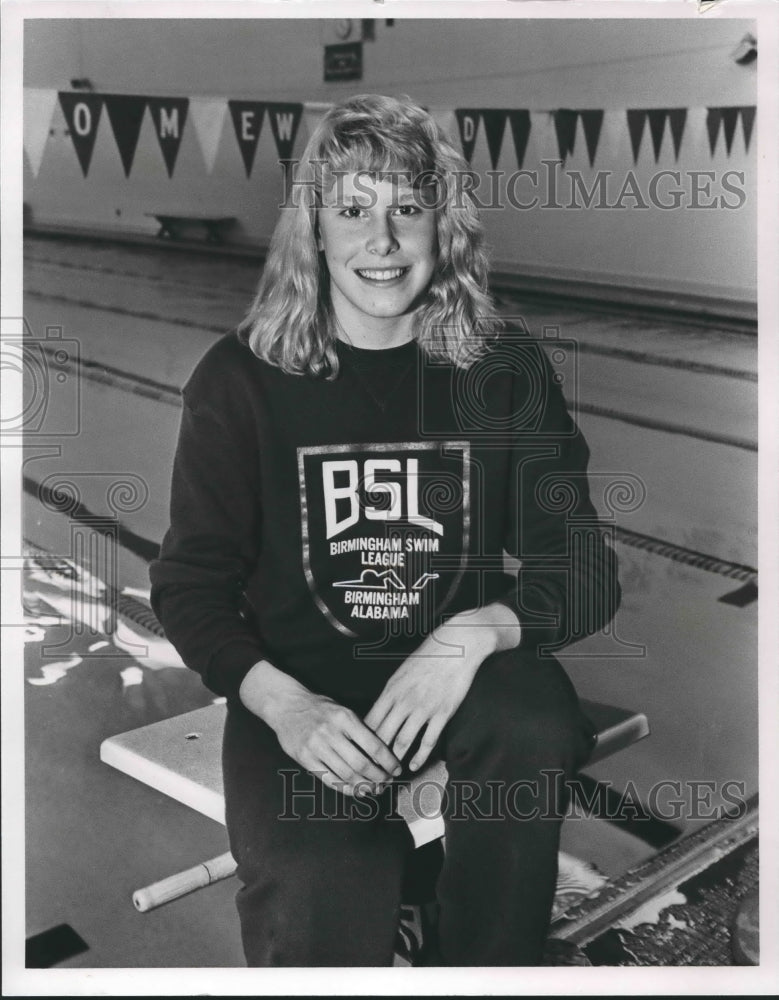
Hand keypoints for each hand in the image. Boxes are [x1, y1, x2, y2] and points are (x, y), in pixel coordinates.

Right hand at [239, 661, 401, 797]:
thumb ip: (359, 729)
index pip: (373, 745)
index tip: (396, 770)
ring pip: (346, 774)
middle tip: (386, 783)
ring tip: (374, 789)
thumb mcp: (342, 710)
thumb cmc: (320, 708)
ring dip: (364, 786)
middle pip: (361, 764)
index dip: (388, 761)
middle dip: (378, 777)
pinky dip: (345, 788)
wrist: (287, 705)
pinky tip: (355, 790)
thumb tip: (383, 754)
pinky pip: (329, 779)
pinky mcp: (305, 758)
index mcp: (345, 718)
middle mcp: (331, 732)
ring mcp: (316, 746)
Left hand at [364, 605, 521, 772]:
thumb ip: (392, 693)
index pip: (369, 721)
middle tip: (370, 771)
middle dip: (374, 757)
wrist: (458, 645)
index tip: (358, 754)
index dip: (361, 741)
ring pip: (402, 742)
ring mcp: (423, 708)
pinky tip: (413, 765)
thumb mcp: (402, 672)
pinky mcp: (442, 713)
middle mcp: (404, 700)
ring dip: (395, 761)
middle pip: (382, 735)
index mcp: (391, 690)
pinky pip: (428, 741)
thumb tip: (380, 710)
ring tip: (389, 774)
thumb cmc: (429, 656)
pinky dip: (419, 757)